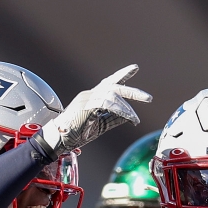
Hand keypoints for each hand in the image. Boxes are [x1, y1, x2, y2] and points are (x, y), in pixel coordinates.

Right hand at [37, 65, 151, 154]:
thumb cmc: (76, 133)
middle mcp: (90, 94)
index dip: (122, 74)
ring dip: (127, 108)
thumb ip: (114, 119)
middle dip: (133, 91)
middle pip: (114, 86)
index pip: (109, 82)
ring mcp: (86, 98)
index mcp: (93, 97)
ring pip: (112, 96)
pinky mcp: (85, 106)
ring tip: (136, 119)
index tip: (135, 68)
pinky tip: (129, 118)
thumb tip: (130, 117)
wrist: (59, 139)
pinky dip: (120, 110)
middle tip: (148, 98)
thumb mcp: (101, 125)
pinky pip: (106, 104)